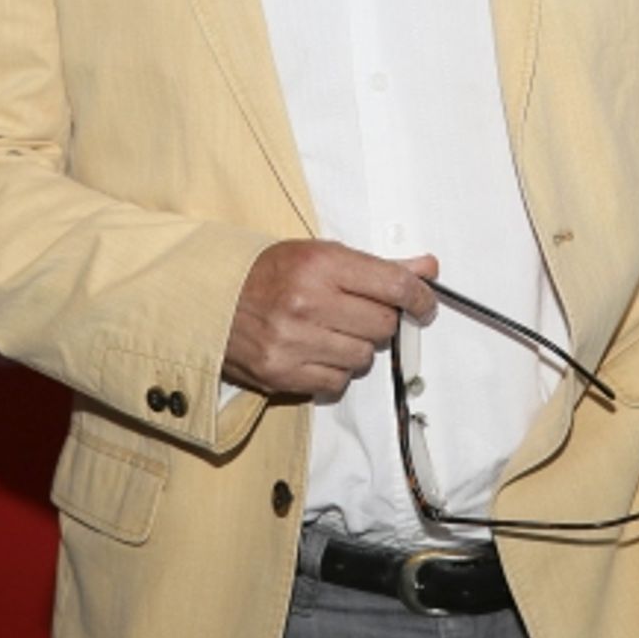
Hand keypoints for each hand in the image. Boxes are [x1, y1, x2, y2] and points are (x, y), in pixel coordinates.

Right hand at [223, 240, 437, 397]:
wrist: (211, 300)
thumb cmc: (270, 274)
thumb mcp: (321, 254)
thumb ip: (377, 266)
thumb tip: (427, 268)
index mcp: (320, 264)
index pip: (393, 285)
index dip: (420, 297)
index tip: (425, 304)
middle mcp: (308, 302)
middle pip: (383, 324)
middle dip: (379, 319)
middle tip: (359, 311)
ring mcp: (295, 342)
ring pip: (364, 357)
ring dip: (358, 347)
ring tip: (333, 330)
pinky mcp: (283, 374)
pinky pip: (338, 382)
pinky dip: (336, 370)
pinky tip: (317, 351)